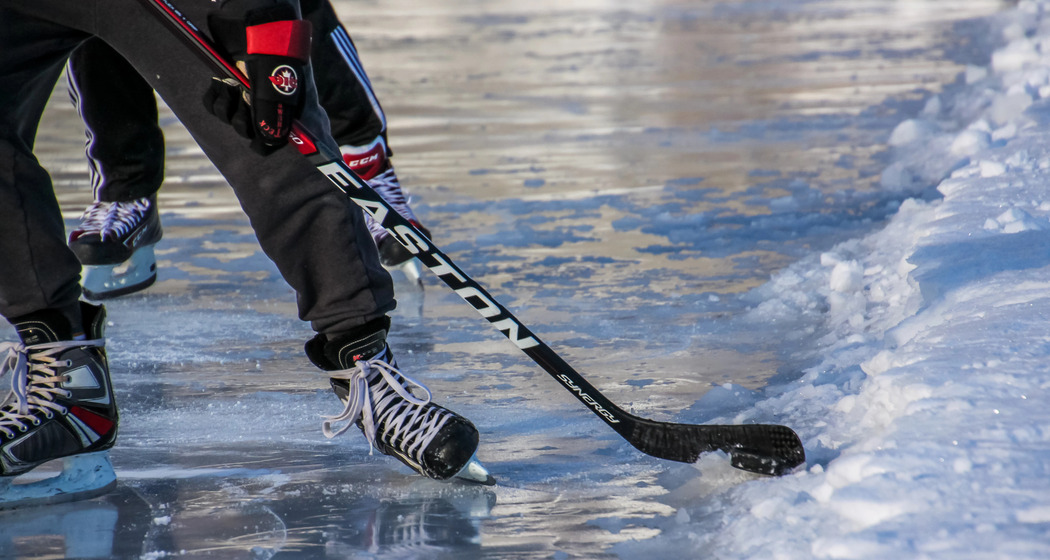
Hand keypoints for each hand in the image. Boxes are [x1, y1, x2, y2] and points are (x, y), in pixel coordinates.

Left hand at [205, 13, 311, 154]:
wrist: (253, 15)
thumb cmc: (273, 46)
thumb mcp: (274, 83)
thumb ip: (271, 115)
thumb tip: (268, 143)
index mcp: (291, 105)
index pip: (289, 137)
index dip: (275, 144)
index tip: (265, 148)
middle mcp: (272, 103)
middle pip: (255, 133)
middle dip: (245, 122)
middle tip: (246, 100)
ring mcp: (250, 93)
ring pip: (233, 121)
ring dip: (228, 108)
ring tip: (231, 87)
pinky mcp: (229, 82)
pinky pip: (216, 106)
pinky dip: (215, 99)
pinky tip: (220, 84)